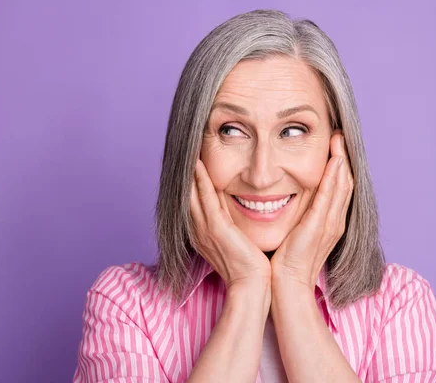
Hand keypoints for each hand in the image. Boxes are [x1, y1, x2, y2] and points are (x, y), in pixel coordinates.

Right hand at [190, 158, 271, 289]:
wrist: (252, 285)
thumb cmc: (249, 268)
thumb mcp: (236, 244)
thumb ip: (232, 228)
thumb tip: (239, 216)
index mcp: (202, 233)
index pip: (192, 202)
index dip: (189, 182)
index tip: (190, 163)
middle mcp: (198, 229)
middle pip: (186, 195)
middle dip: (184, 173)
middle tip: (183, 151)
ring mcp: (205, 228)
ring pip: (192, 193)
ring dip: (189, 171)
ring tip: (188, 150)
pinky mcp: (216, 227)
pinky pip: (205, 197)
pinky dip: (200, 179)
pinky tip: (197, 163)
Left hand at [270, 130, 353, 288]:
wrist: (286, 284)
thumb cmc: (287, 260)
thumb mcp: (296, 231)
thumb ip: (298, 214)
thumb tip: (288, 196)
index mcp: (330, 222)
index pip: (339, 188)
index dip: (339, 165)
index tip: (334, 145)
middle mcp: (334, 221)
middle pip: (345, 182)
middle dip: (343, 157)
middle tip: (339, 134)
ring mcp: (329, 224)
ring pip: (341, 186)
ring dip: (341, 161)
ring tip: (339, 139)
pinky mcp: (319, 227)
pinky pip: (329, 198)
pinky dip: (333, 178)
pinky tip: (334, 161)